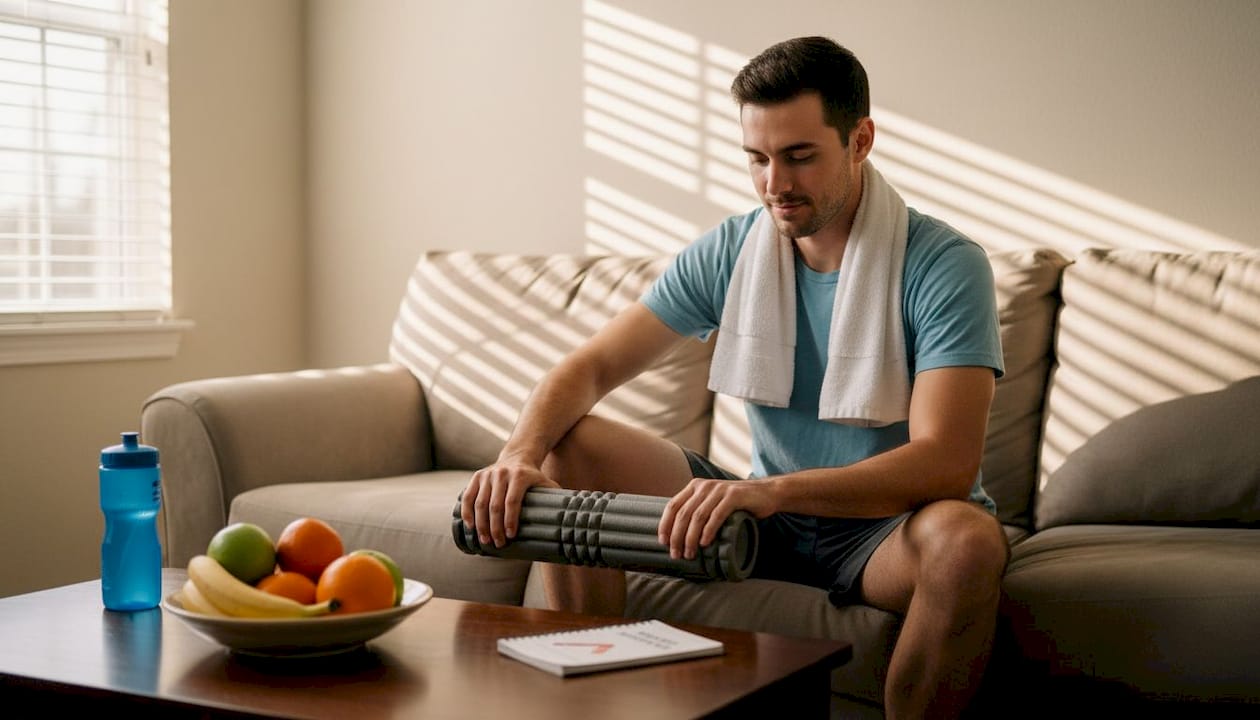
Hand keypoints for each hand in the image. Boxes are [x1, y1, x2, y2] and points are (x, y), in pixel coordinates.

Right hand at [461, 459, 558, 547]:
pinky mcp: (476, 477)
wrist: (517, 457)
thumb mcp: (546, 483)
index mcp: (520, 476)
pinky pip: (467, 497)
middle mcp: (502, 473)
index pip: (512, 501)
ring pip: (479, 503)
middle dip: (495, 528)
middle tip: (498, 544)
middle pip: (494, 505)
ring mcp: (487, 475)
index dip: (510, 520)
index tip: (511, 536)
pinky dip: (467, 513)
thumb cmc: (534, 477)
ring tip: (485, 541)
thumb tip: (567, 520)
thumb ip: (556, 498)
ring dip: (481, 525)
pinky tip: (471, 527)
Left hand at [658, 477, 773, 559]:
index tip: (663, 542)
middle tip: (676, 554)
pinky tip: (705, 543)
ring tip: (690, 553)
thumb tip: (677, 535)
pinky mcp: (734, 496)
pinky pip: (716, 515)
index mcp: (695, 486)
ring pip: (698, 516)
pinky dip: (708, 531)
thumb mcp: (713, 503)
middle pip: (683, 513)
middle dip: (677, 536)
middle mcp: (704, 486)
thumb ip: (698, 510)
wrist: (767, 493)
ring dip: (691, 538)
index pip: (673, 505)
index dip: (665, 525)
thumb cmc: (737, 504)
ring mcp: (719, 489)